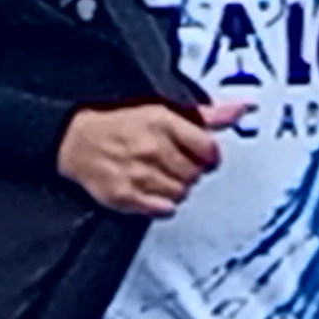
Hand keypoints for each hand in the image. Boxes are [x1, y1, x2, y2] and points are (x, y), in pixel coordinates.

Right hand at [57, 100, 244, 215]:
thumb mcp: (164, 110)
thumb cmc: (120, 124)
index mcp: (163, 122)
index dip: (209, 156)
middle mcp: (151, 148)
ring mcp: (137, 174)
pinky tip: (153, 191)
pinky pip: (162, 209)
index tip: (203, 156)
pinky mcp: (124, 196)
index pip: (208, 149)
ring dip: (176, 188)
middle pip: (196, 174)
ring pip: (181, 193)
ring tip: (161, 176)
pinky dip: (163, 204)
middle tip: (176, 165)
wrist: (75, 141)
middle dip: (191, 171)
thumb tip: (242, 109)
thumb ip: (207, 115)